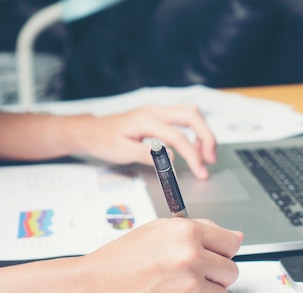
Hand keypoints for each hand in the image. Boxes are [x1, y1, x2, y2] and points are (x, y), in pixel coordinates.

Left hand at [77, 104, 215, 178]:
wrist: (91, 131)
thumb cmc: (104, 141)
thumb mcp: (121, 151)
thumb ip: (146, 154)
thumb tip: (170, 158)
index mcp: (146, 120)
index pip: (178, 136)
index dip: (193, 155)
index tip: (200, 171)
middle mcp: (155, 111)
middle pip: (192, 116)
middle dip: (207, 137)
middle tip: (211, 160)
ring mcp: (158, 111)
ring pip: (192, 113)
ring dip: (203, 133)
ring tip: (206, 154)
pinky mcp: (160, 115)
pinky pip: (185, 118)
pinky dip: (196, 131)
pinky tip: (195, 146)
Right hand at [78, 218, 242, 292]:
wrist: (91, 291)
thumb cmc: (120, 261)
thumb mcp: (158, 231)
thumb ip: (200, 230)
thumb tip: (235, 236)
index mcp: (187, 232)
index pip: (231, 243)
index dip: (222, 252)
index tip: (214, 257)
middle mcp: (192, 257)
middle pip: (231, 272)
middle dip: (215, 276)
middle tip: (189, 276)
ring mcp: (190, 287)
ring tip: (173, 289)